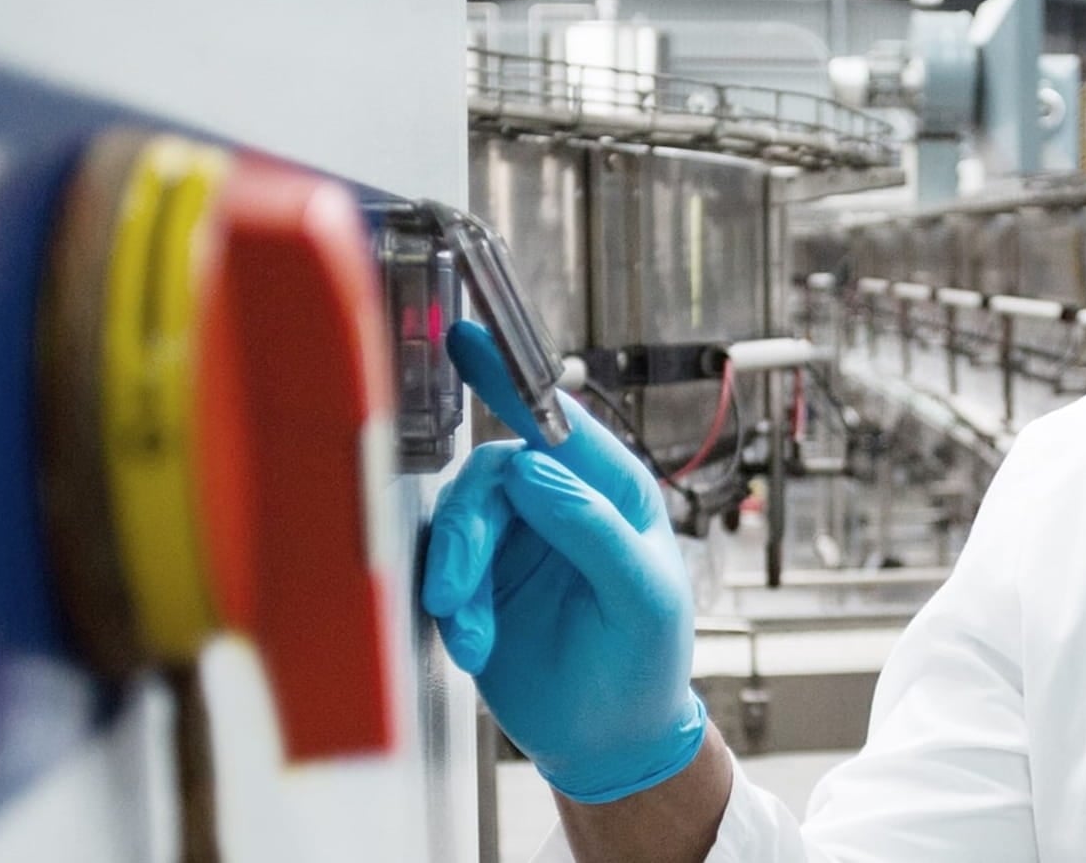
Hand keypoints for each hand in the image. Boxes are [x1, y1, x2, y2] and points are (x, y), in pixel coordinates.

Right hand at [421, 321, 705, 803]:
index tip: (469, 344)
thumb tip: (536, 468)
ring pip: (456, 524)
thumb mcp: (642, 598)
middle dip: (465, 533)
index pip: (557, 423)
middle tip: (456, 588)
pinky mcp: (478, 581)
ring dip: (456, 581)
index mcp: (611, 490)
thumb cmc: (647, 664)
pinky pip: (439, 571)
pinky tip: (474, 647)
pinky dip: (449, 611)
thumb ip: (594, 529)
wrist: (610, 741)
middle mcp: (558, 503)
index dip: (511, 381)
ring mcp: (515, 541)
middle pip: (489, 477)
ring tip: (473, 635)